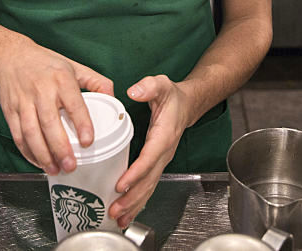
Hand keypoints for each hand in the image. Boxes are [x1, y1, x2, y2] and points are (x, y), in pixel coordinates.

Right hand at [0, 39, 113, 175]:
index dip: (82, 124)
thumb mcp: (74, 66)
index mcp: (61, 79)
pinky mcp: (10, 111)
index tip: (88, 141)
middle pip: (50, 123)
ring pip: (31, 132)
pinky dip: (27, 152)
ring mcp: (24, 101)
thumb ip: (96, 82)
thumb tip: (113, 98)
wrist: (11, 56)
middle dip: (60, 148)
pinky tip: (38, 161)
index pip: (74, 103)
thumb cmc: (46, 63)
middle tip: (71, 166)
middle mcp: (41, 90)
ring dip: (42, 154)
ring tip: (54, 169)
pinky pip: (17, 135)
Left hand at [110, 75, 192, 228]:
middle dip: (132, 197)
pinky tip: (126, 211)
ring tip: (117, 218)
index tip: (121, 185)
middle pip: (148, 180)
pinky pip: (148, 185)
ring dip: (134, 204)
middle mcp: (164, 152)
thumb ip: (148, 86)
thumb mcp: (161, 84)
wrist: (187, 105)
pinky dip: (138, 200)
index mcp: (164, 136)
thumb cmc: (172, 96)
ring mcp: (162, 160)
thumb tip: (134, 91)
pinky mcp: (157, 164)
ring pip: (149, 187)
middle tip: (114, 209)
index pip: (149, 158)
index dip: (136, 173)